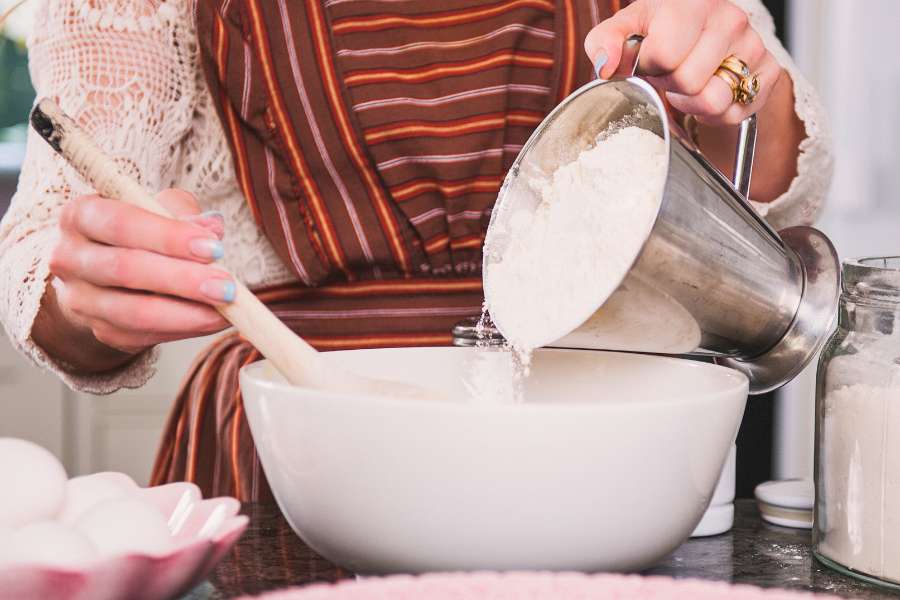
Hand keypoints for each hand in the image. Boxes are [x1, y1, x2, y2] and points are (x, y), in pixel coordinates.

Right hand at [45, 189, 230, 357]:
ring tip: (226, 308)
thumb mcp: (158, 209)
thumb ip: (183, 213)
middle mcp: (70, 258)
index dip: (168, 237)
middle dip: (182, 280)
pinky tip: (213, 320)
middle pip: (126, 269)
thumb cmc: (140, 232)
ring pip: (134, 311)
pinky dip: (185, 328)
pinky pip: (145, 335)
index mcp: (81, 216)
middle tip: (227, 286)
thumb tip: (212, 226)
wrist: (110, 273)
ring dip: (187, 312)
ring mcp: (81, 300)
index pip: (121, 224)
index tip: (214, 247)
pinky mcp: (101, 331)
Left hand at [584, 0, 781, 125]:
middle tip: (670, 74)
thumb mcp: (627, 29)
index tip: (649, 60)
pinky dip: (717, 114)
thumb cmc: (662, 30)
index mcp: (692, 2)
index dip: (649, 67)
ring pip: (714, 100)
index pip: (665, 55)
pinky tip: (709, 90)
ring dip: (693, 102)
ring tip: (688, 83)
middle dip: (671, 86)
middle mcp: (730, 18)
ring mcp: (754, 45)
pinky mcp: (770, 72)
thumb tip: (605, 64)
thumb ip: (604, 41)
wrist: (704, 32)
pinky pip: (736, 113)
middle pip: (688, 81)